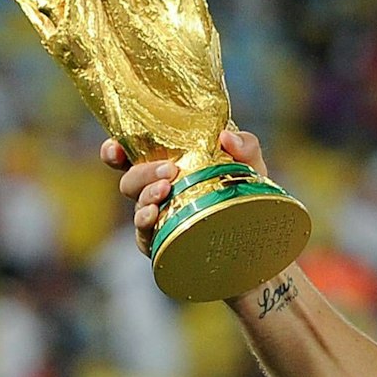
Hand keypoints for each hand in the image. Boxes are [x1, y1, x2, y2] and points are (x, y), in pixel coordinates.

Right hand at [101, 129, 272, 256]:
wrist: (262, 231)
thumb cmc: (245, 189)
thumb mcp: (249, 162)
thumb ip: (244, 144)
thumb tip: (226, 137)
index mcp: (166, 165)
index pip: (128, 155)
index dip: (114, 151)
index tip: (115, 148)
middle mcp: (157, 190)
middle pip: (130, 181)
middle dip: (142, 173)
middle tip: (169, 170)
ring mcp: (160, 216)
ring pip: (137, 206)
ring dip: (146, 196)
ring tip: (165, 190)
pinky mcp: (166, 240)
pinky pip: (145, 235)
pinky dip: (146, 224)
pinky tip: (155, 216)